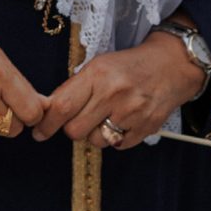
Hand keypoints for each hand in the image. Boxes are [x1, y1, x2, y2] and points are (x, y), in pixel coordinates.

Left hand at [35, 30, 206, 150]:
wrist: (172, 65)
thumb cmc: (129, 66)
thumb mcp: (99, 66)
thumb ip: (75, 88)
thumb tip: (48, 112)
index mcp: (97, 74)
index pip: (61, 107)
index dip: (46, 124)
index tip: (39, 132)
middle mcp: (114, 94)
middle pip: (75, 130)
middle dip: (72, 128)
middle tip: (81, 119)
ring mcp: (132, 112)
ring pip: (96, 141)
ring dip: (95, 134)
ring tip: (107, 116)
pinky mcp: (147, 127)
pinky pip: (118, 145)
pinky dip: (116, 138)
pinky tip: (124, 120)